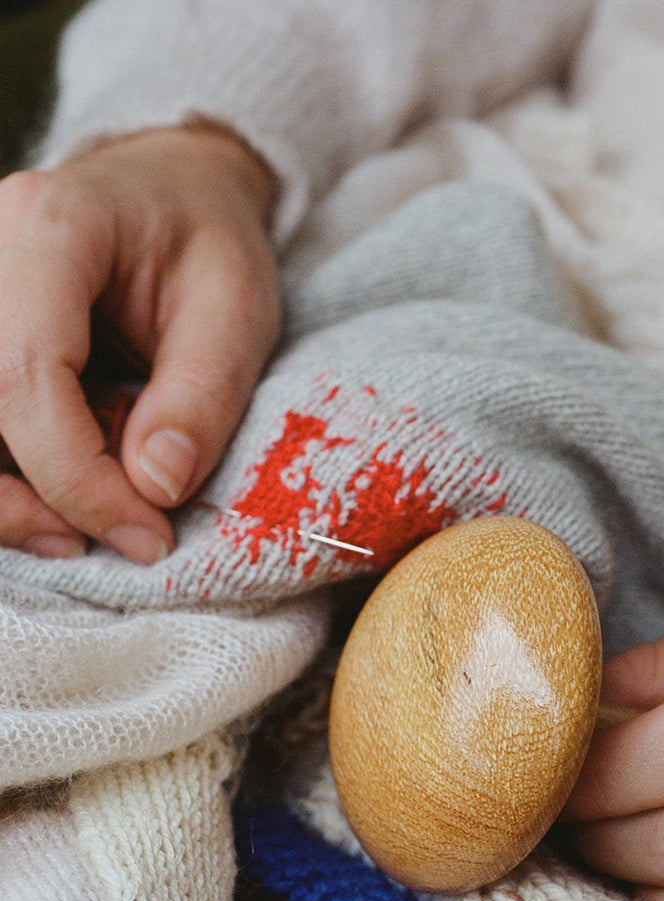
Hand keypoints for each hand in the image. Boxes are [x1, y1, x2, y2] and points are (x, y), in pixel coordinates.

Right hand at [0, 124, 280, 562]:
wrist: (170, 192)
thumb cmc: (207, 242)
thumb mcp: (238, 311)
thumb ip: (201, 397)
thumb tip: (154, 488)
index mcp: (48, 228)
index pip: (24, 373)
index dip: (77, 477)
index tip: (150, 534)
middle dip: (37, 499)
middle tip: (128, 541)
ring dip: (17, 499)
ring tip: (103, 524)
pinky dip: (19, 480)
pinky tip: (77, 497)